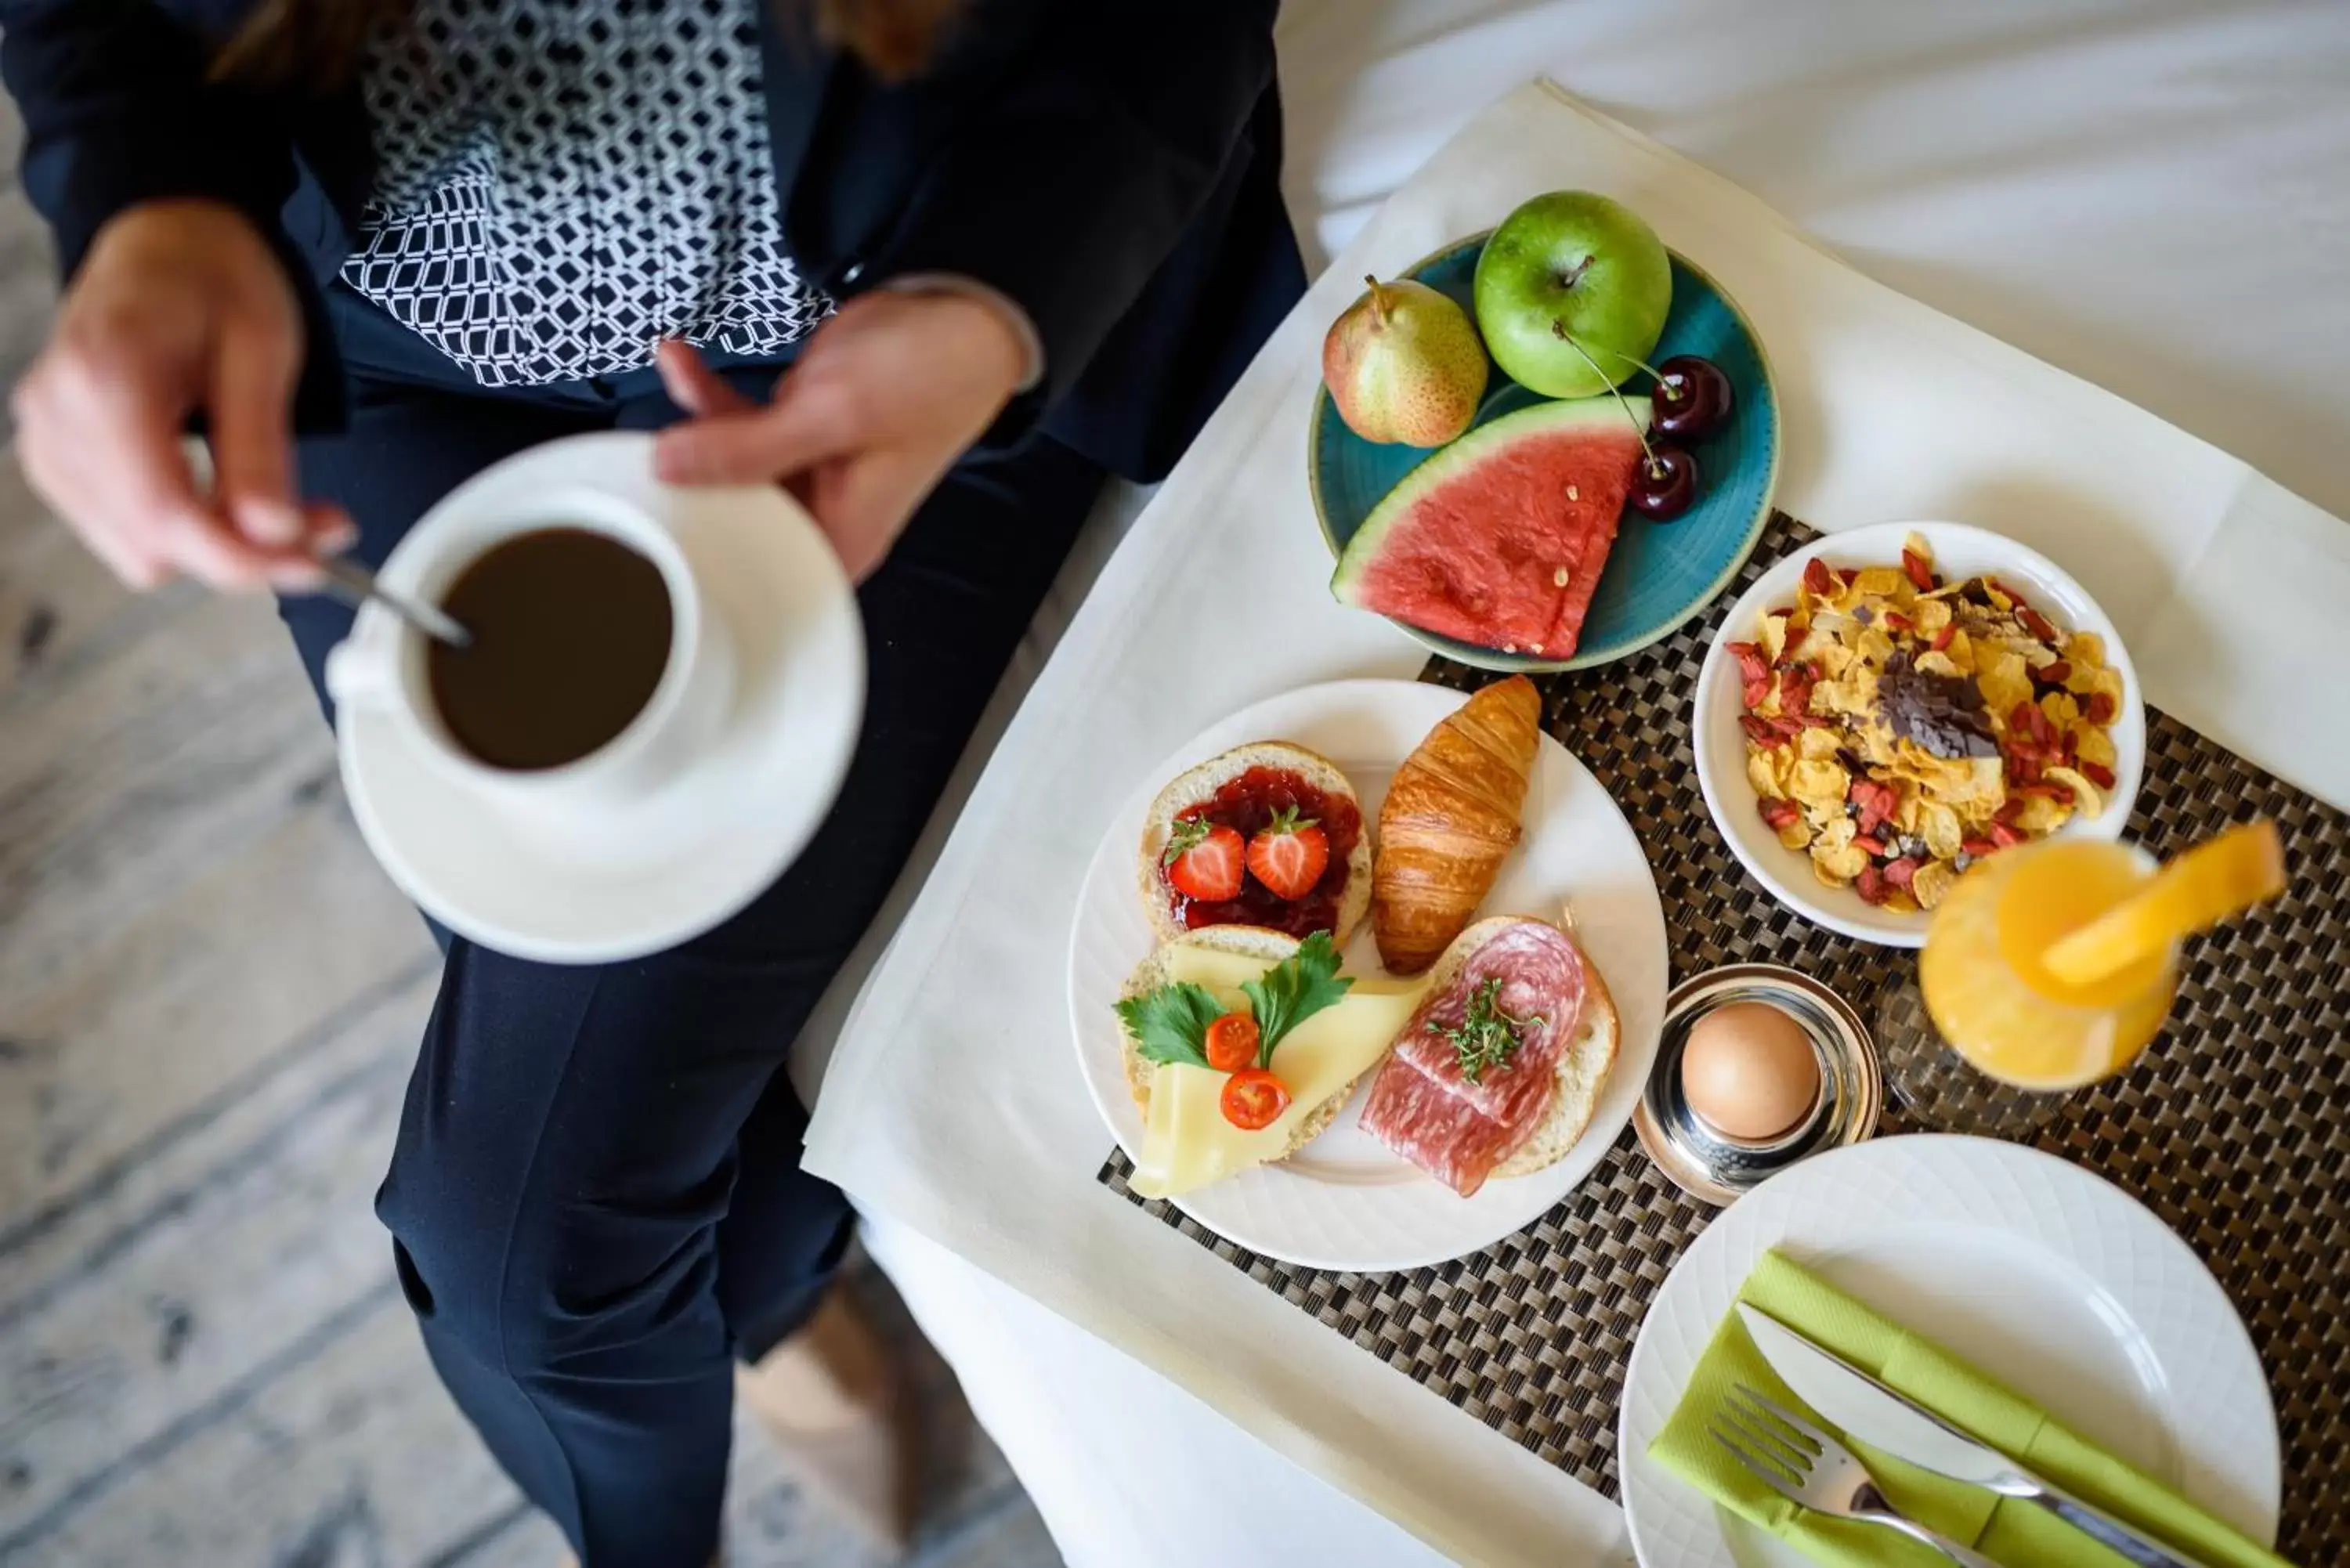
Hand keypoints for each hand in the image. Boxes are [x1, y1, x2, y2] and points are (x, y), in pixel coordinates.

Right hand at [13, 200, 349, 590]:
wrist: (164, 239)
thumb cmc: (213, 276)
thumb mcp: (262, 350)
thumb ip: (262, 447)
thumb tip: (274, 534)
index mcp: (106, 378)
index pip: (165, 512)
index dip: (243, 556)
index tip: (314, 562)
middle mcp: (58, 415)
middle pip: (150, 543)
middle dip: (241, 551)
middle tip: (318, 524)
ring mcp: (47, 438)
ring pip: (136, 550)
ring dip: (214, 545)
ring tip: (274, 503)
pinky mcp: (55, 456)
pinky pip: (121, 531)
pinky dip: (180, 529)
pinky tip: (222, 494)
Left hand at [652, 288, 1028, 580]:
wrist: (961, 315)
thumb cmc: (925, 377)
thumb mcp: (832, 414)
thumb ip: (747, 448)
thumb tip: (665, 467)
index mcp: (841, 541)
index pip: (754, 572)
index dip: (697, 549)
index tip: (645, 516)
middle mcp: (821, 519)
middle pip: (731, 518)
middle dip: (686, 472)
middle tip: (643, 432)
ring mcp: (806, 475)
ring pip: (727, 465)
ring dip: (697, 417)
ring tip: (678, 367)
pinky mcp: (796, 434)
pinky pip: (740, 426)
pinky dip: (711, 395)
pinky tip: (685, 360)